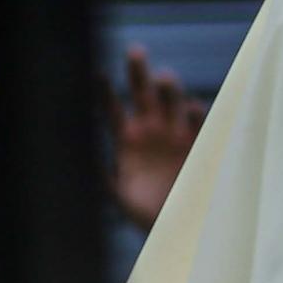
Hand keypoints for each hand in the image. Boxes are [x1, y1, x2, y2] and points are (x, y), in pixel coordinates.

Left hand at [102, 45, 206, 231]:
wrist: (180, 231)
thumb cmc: (144, 215)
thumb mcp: (119, 197)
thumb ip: (103, 176)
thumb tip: (84, 155)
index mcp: (125, 140)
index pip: (111, 109)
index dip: (105, 91)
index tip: (98, 75)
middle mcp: (150, 130)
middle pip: (143, 93)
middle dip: (139, 72)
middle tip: (135, 52)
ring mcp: (175, 134)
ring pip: (171, 101)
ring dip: (168, 88)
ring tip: (164, 79)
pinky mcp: (198, 144)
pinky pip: (198, 122)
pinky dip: (195, 113)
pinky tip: (189, 108)